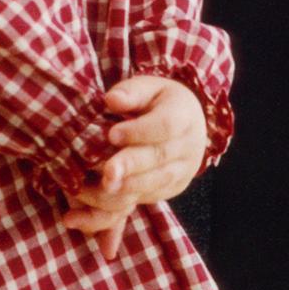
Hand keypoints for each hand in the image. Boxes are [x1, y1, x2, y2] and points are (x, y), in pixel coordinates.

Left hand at [58, 75, 209, 260]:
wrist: (189, 124)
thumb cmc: (159, 102)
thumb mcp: (148, 88)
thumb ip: (131, 92)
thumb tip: (112, 99)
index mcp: (184, 115)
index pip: (165, 125)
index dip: (139, 132)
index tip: (111, 134)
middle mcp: (188, 146)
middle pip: (159, 157)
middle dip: (130, 166)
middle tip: (106, 173)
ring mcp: (183, 171)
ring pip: (156, 182)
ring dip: (126, 188)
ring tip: (100, 188)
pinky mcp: (173, 188)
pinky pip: (150, 196)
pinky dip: (126, 200)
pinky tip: (102, 200)